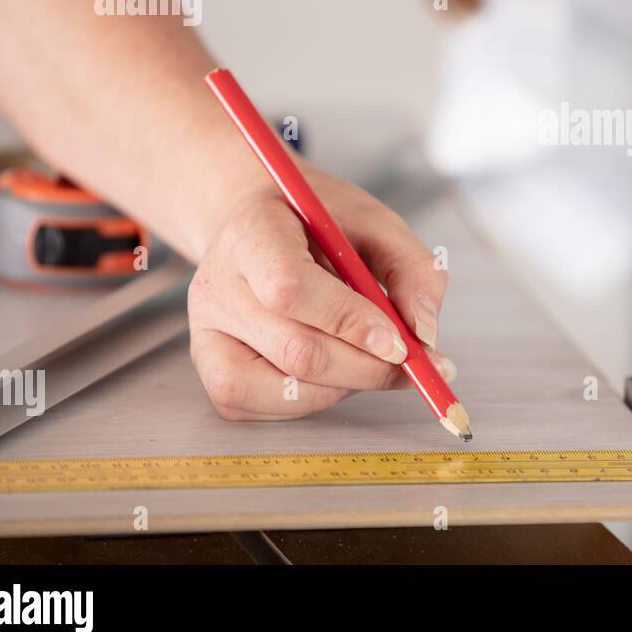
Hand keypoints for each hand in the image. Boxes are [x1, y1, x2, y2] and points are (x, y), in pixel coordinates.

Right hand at [187, 165, 452, 419]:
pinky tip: (336, 368)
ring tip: (370, 355)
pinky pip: (270, 408)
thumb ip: (413, 269)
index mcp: (252, 233)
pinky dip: (319, 398)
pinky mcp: (211, 369)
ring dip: (348, 384)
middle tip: (416, 365)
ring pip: (286, 388)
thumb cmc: (320, 224)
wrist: (261, 223)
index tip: (402, 342)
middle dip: (368, 367)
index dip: (350, 322)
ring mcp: (206, 333)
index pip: (289, 289)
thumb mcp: (376, 224)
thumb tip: (425, 335)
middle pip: (297, 349)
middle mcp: (218, 286)